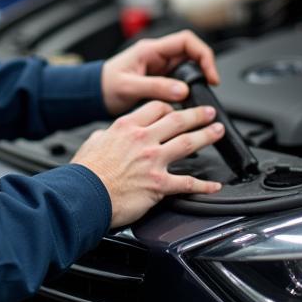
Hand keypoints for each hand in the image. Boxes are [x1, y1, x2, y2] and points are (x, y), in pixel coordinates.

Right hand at [72, 100, 223, 226]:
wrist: (84, 195)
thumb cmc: (86, 173)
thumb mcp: (93, 142)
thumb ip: (107, 135)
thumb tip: (108, 135)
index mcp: (127, 126)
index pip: (156, 107)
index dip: (171, 106)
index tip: (178, 108)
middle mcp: (143, 139)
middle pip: (177, 120)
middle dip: (197, 114)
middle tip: (209, 112)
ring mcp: (153, 161)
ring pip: (187, 143)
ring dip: (206, 136)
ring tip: (217, 131)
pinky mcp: (159, 185)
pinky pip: (188, 183)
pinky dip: (205, 185)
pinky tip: (215, 185)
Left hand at [101, 29, 219, 116]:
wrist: (94, 93)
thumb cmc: (106, 85)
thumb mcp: (129, 87)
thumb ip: (155, 87)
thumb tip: (182, 90)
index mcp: (150, 50)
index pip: (186, 41)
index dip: (203, 54)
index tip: (210, 74)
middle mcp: (157, 55)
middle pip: (191, 52)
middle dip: (204, 66)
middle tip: (211, 84)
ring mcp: (159, 66)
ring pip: (188, 66)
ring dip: (197, 78)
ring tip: (201, 94)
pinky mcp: (159, 78)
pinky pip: (181, 79)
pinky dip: (189, 88)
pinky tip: (189, 100)